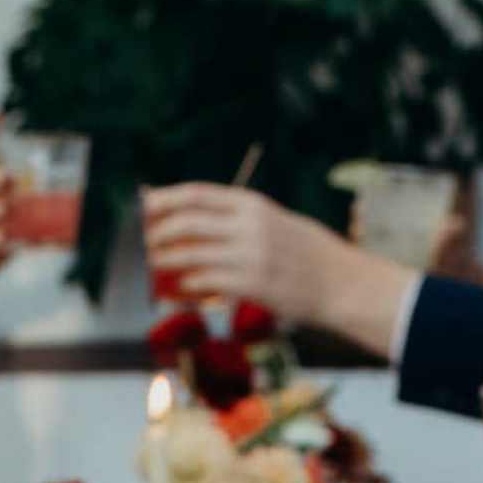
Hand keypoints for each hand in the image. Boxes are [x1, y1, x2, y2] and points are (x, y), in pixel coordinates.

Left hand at [142, 183, 395, 339]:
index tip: (144, 204)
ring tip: (155, 265)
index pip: (198, 194)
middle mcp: (249, 226)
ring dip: (166, 260)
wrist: (338, 282)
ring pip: (191, 254)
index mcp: (252, 205)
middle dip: (159, 231)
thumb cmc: (302, 252)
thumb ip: (234, 219)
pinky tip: (181, 288)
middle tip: (145, 241)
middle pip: (188, 221)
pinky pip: (206, 282)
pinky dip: (187, 285)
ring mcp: (250, 256)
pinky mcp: (251, 285)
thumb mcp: (271, 221)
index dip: (166, 198)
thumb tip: (189, 218)